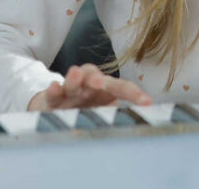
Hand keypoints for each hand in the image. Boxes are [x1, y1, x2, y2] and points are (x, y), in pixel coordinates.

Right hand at [27, 63, 151, 110]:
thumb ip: (114, 115)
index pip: (121, 87)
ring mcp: (70, 92)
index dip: (134, 94)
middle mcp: (88, 86)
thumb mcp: (101, 111)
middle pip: (95, 76)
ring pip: (73, 81)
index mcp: (104, 89)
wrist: (53, 106)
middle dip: (98, 78)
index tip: (147, 102)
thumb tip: (133, 125)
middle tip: (99, 82)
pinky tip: (54, 87)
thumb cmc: (84, 108)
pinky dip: (53, 90)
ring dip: (74, 78)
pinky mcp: (51, 100)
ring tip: (76, 73)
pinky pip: (53, 94)